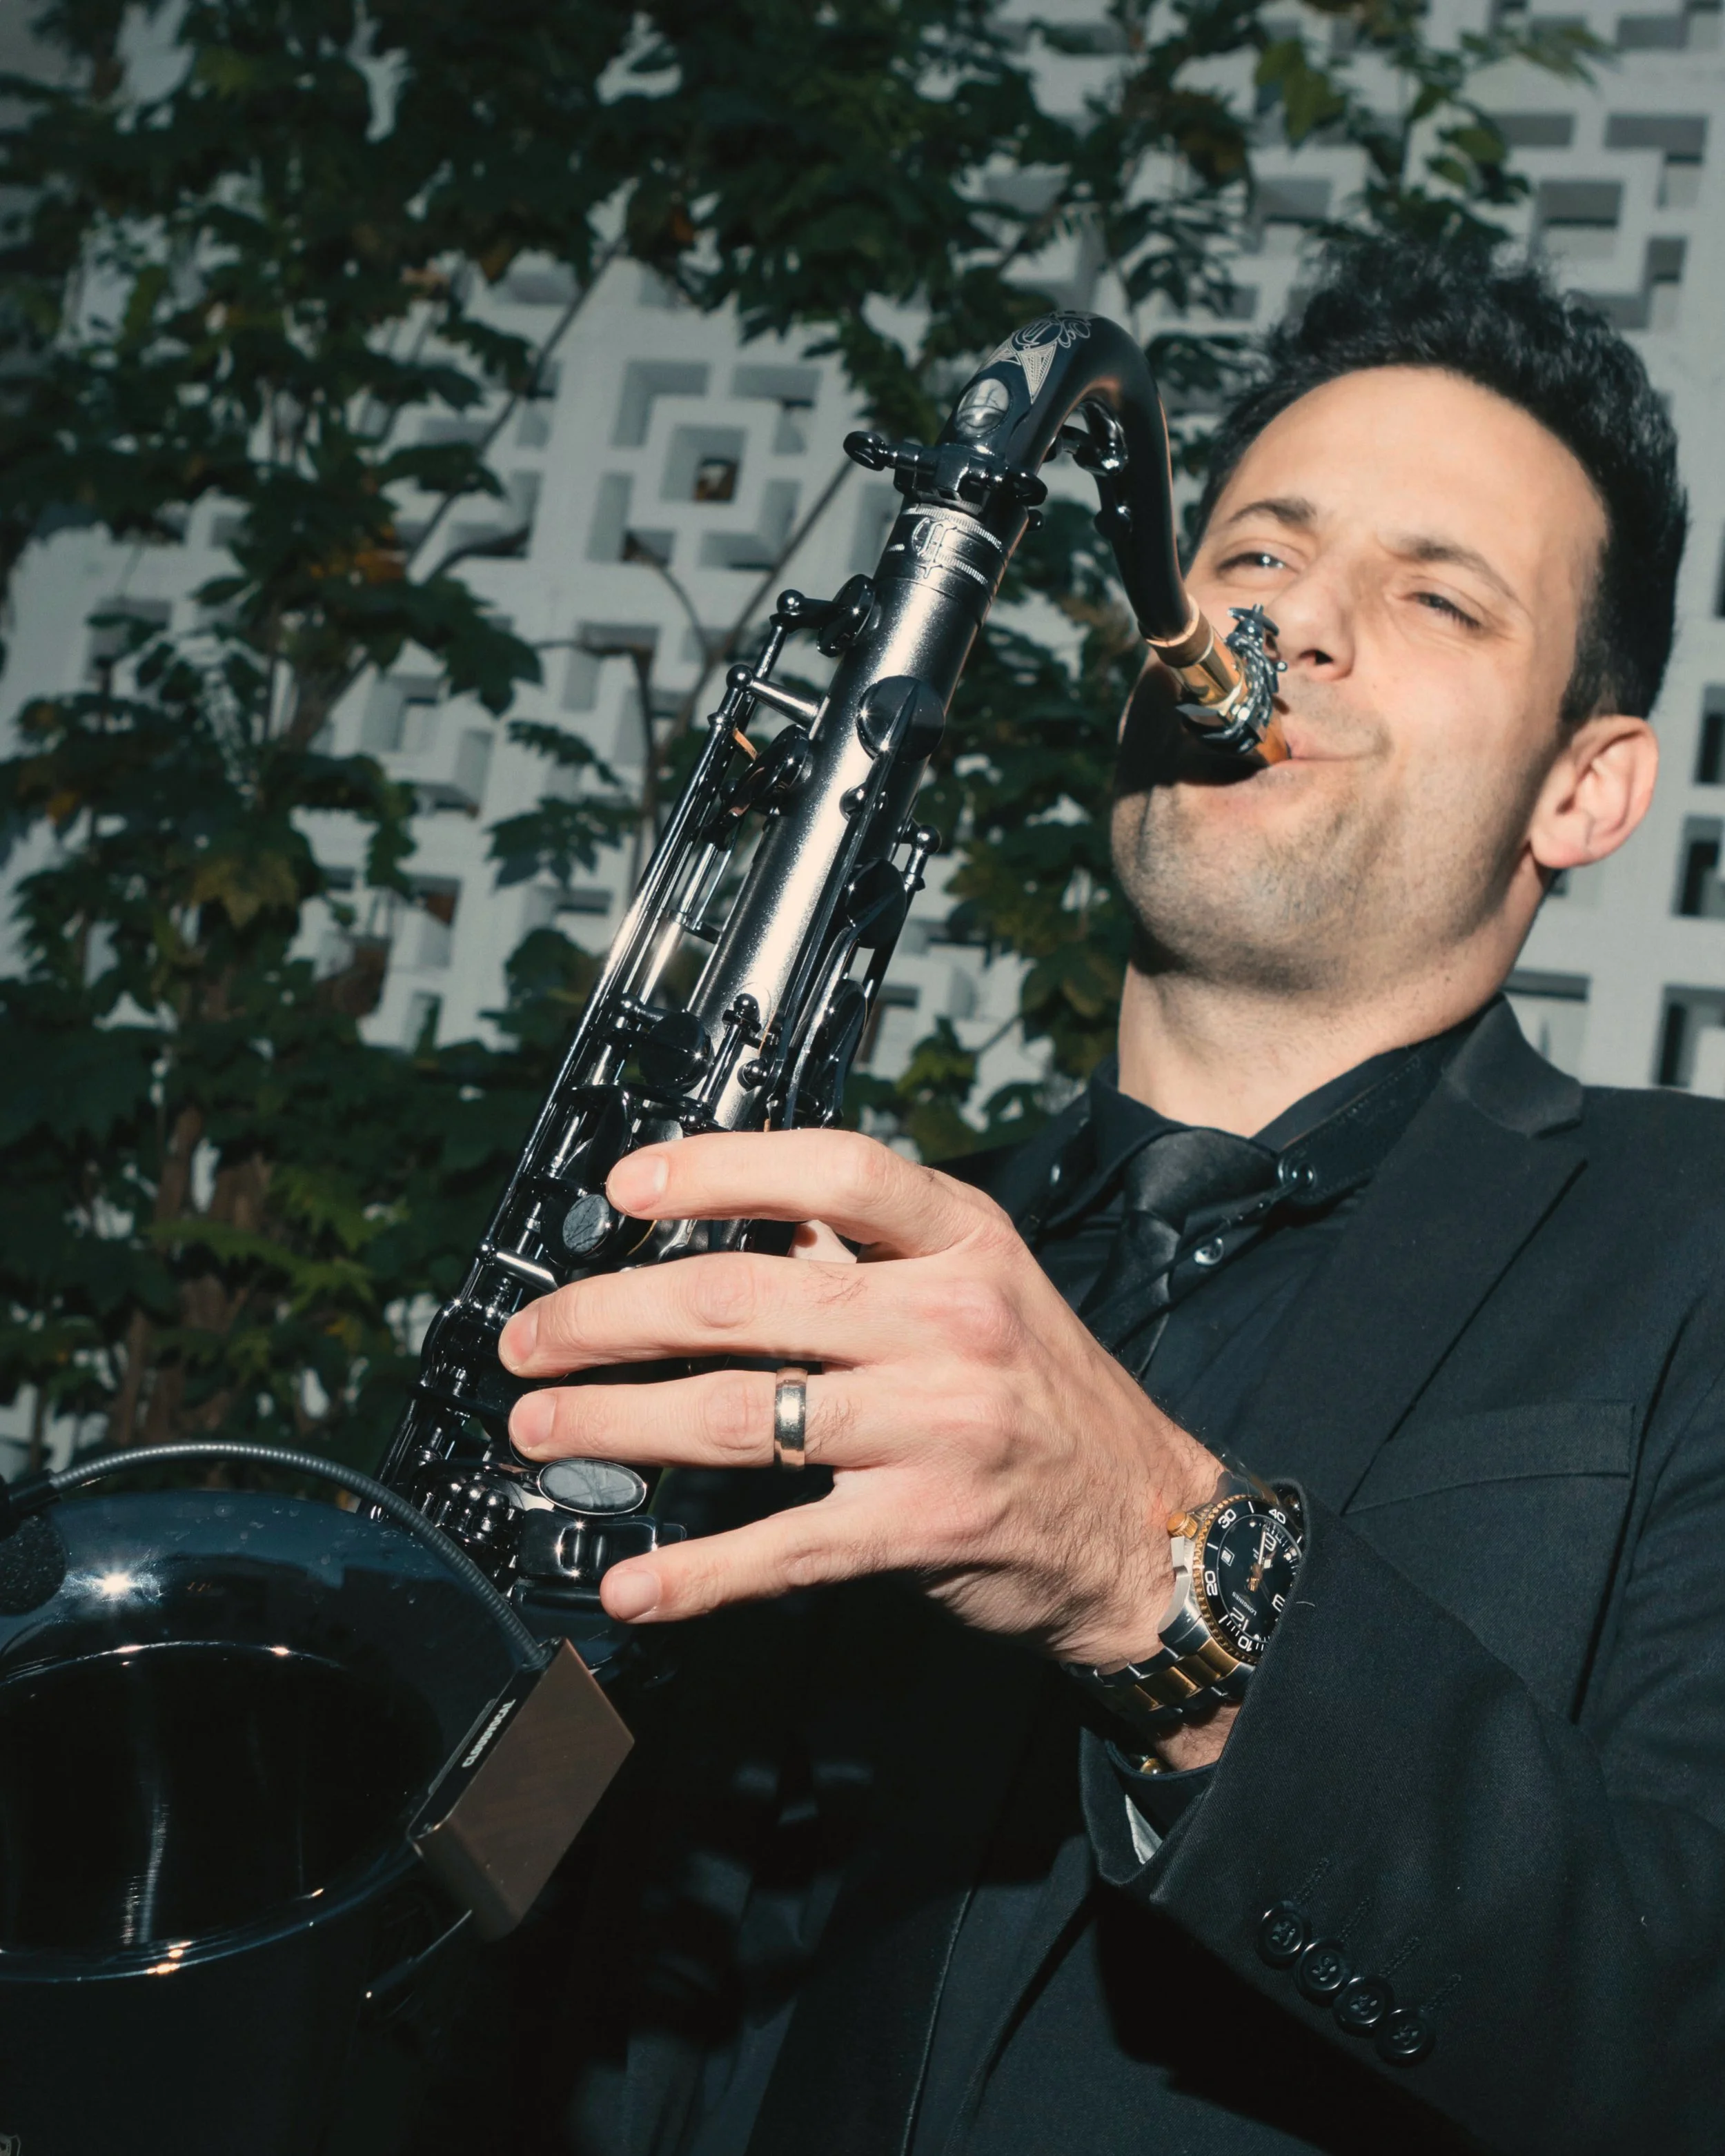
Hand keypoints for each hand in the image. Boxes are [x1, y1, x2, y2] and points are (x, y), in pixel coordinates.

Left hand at [498, 1129, 1224, 1677]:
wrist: (1148, 1525)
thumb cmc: (1045, 1394)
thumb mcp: (983, 1285)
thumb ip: (869, 1252)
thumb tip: (736, 1219)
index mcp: (961, 1241)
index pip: (833, 1172)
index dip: (718, 1169)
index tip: (625, 1188)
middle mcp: (946, 1321)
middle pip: (744, 1297)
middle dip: (608, 1316)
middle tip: (533, 1338)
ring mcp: (933, 1426)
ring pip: (737, 1415)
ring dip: (614, 1423)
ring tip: (541, 1429)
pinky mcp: (920, 1527)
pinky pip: (782, 1545)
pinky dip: (695, 1573)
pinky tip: (633, 1583)